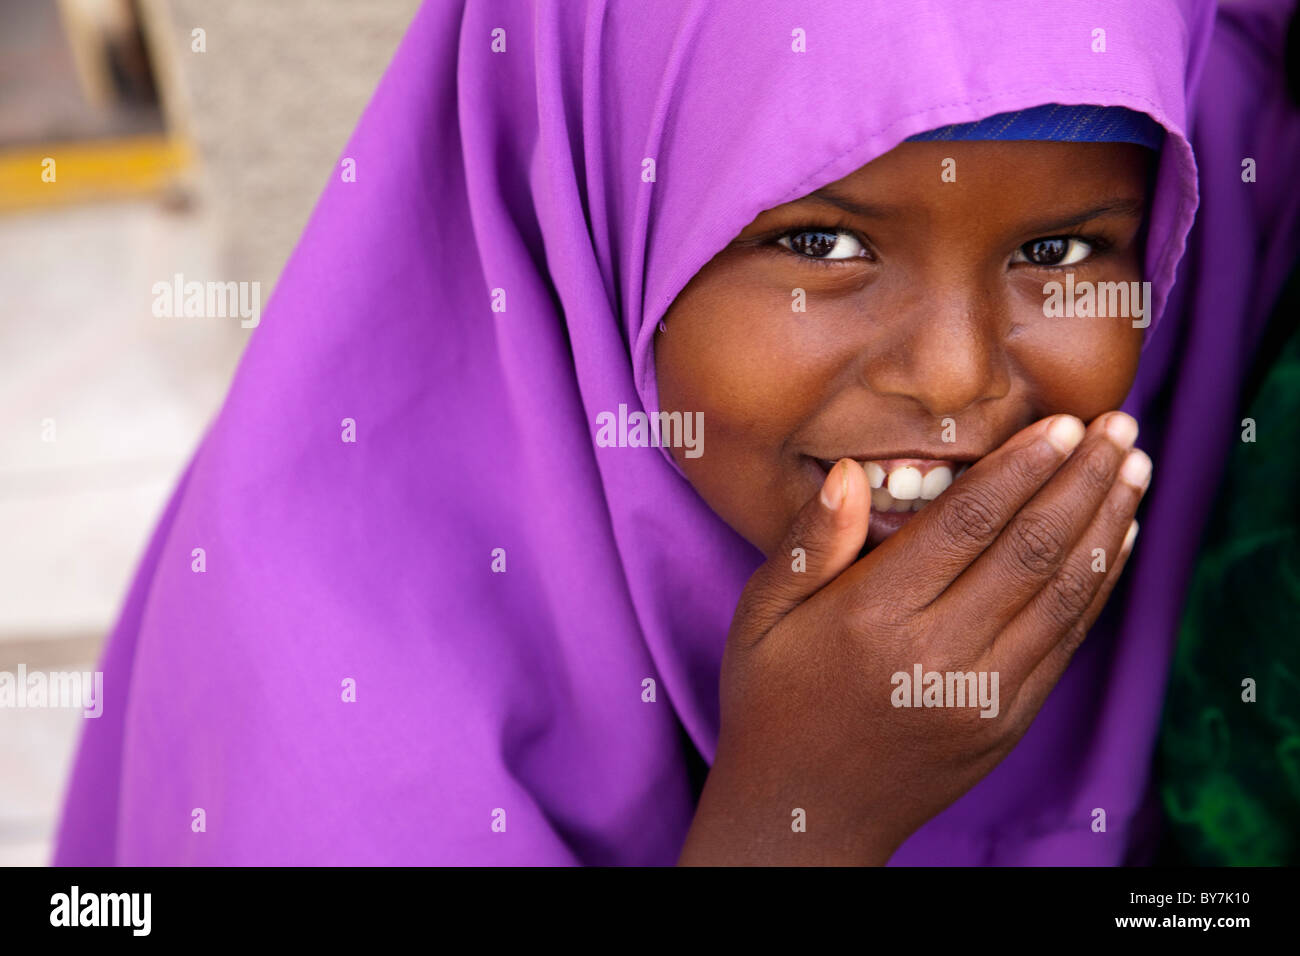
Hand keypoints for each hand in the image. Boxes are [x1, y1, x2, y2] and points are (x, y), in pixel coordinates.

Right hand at [678, 411, 1149, 864]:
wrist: (806, 814)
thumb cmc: (772, 703)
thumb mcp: (759, 618)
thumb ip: (807, 542)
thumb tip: (855, 473)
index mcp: (872, 617)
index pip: (968, 524)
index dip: (1021, 468)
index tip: (1060, 423)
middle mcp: (937, 654)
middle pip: (1030, 548)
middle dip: (1081, 480)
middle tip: (1119, 428)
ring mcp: (982, 694)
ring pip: (1063, 592)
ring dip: (1105, 524)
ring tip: (1134, 469)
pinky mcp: (1007, 722)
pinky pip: (1066, 641)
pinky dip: (1098, 586)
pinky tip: (1114, 541)